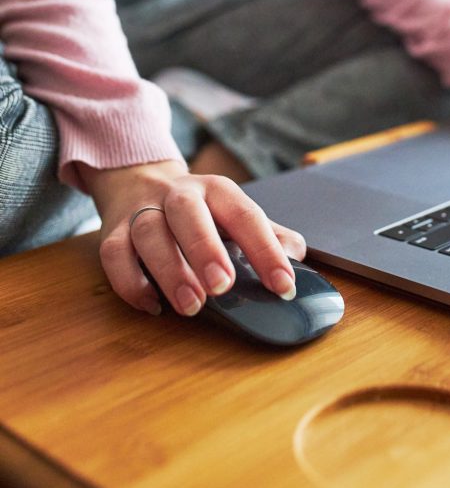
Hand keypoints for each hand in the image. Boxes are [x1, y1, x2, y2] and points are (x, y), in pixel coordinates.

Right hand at [77, 159, 305, 316]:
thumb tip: (298, 256)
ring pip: (149, 232)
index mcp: (217, 190)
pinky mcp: (113, 232)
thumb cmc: (200, 211)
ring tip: (191, 305)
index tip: (283, 285)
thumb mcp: (235, 214)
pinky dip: (130, 282)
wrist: (140, 182)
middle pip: (187, 212)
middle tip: (223, 287)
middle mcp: (179, 194)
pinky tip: (152, 304)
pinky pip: (114, 254)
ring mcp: (143, 211)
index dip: (265, 250)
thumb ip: (268, 234)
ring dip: (169, 270)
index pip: (245, 214)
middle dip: (205, 248)